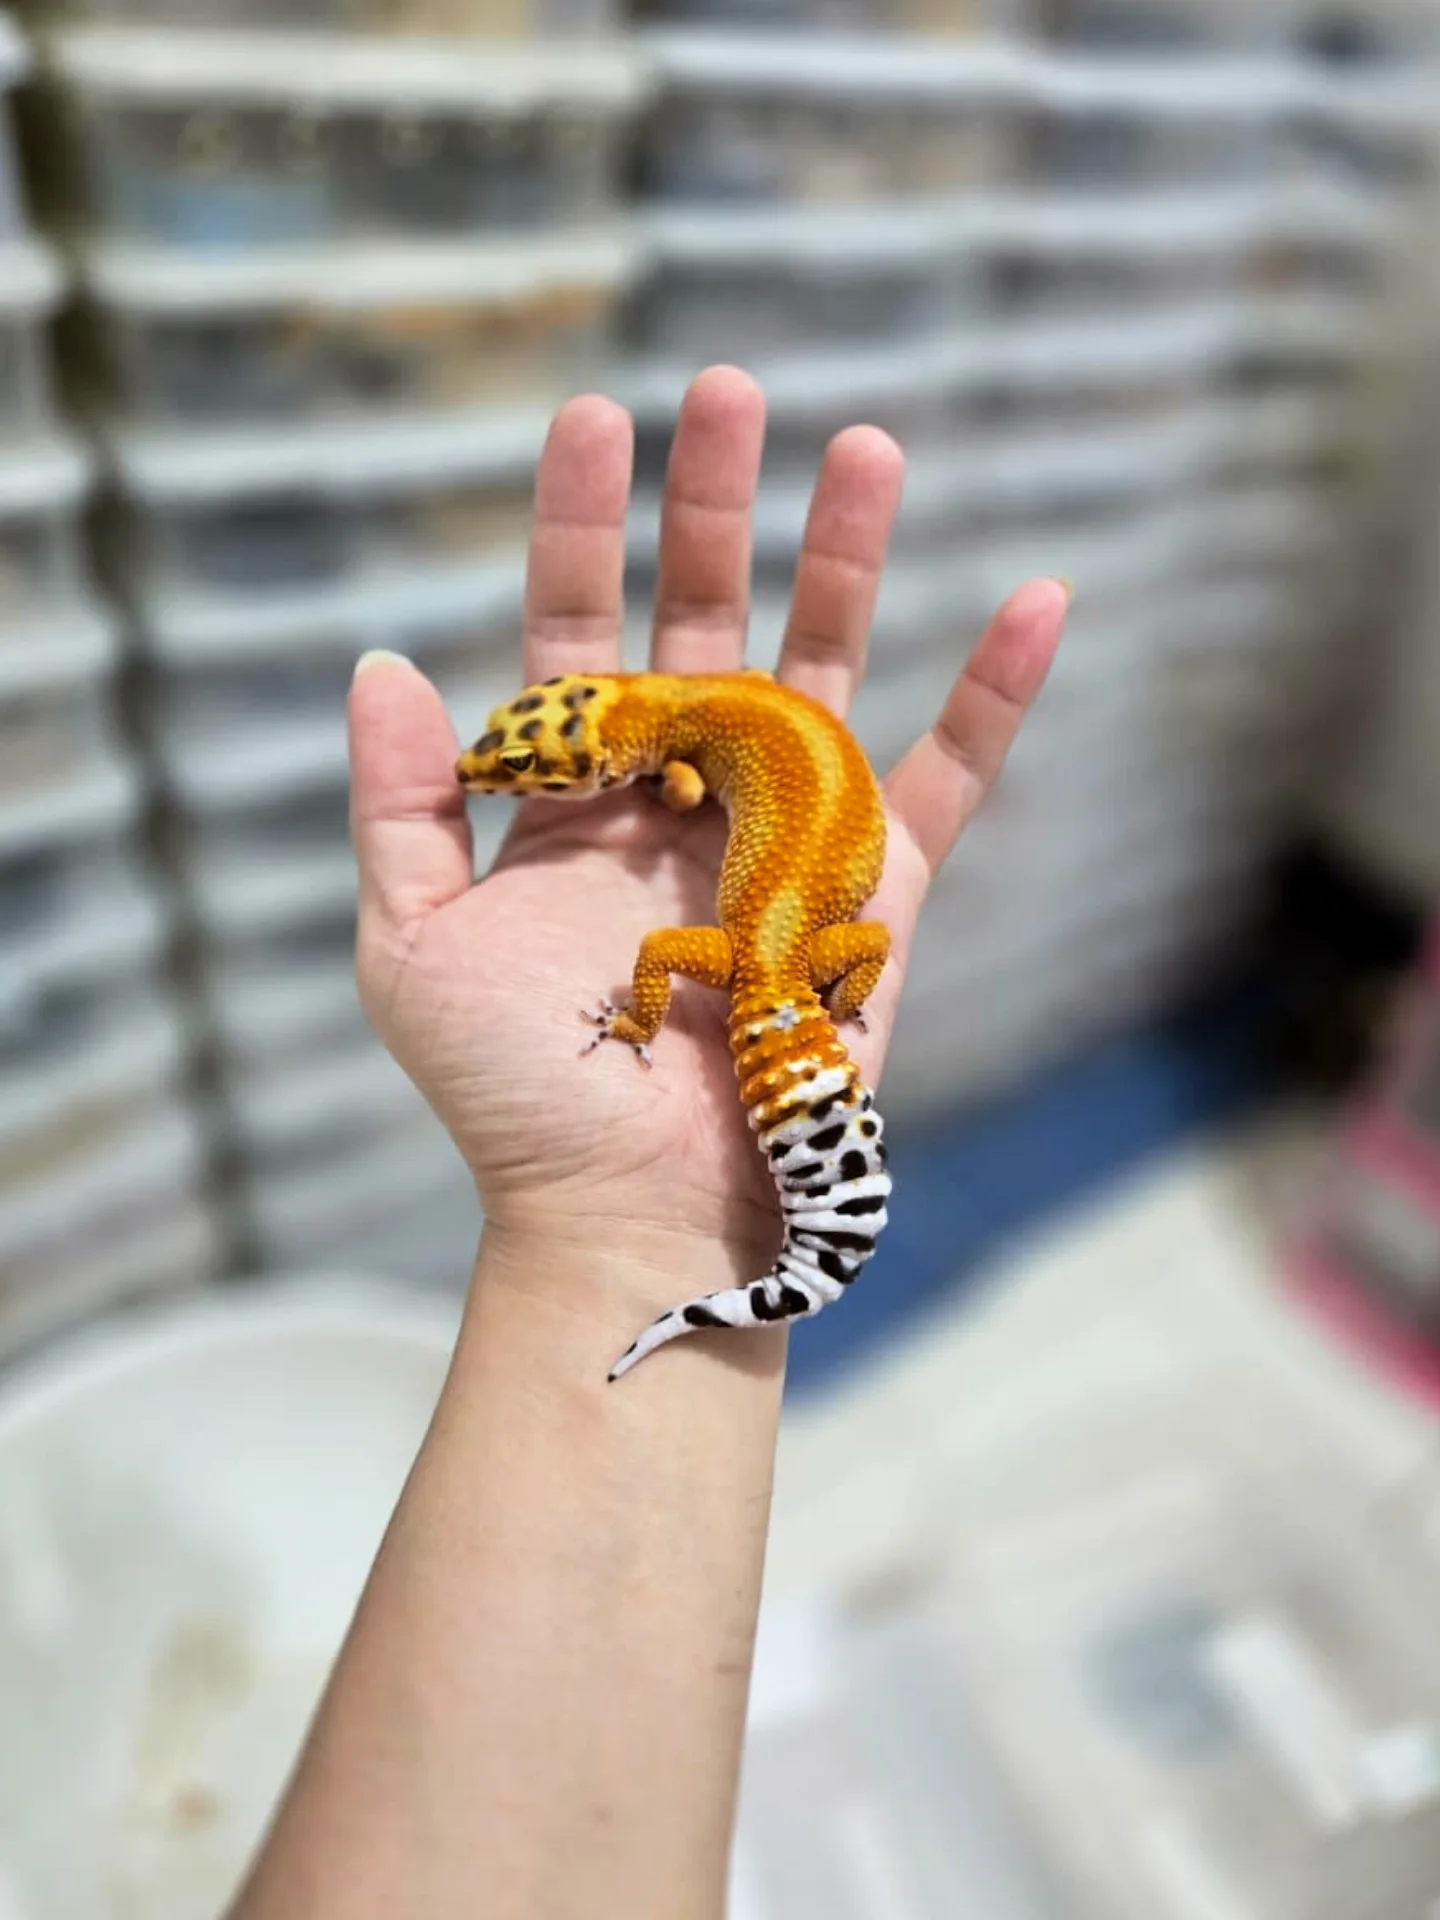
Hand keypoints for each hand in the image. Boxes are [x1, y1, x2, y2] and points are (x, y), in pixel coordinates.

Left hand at [348, 367, 1067, 1277]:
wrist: (634, 1209)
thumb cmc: (513, 1095)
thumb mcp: (411, 946)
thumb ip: (398, 804)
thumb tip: (381, 662)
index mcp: (579, 795)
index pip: (580, 628)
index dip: (583, 523)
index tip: (595, 414)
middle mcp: (686, 792)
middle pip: (707, 616)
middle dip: (715, 505)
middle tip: (728, 389)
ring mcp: (786, 832)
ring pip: (827, 665)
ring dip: (849, 556)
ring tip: (866, 444)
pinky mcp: (879, 885)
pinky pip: (952, 774)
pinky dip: (997, 694)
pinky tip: (1038, 598)